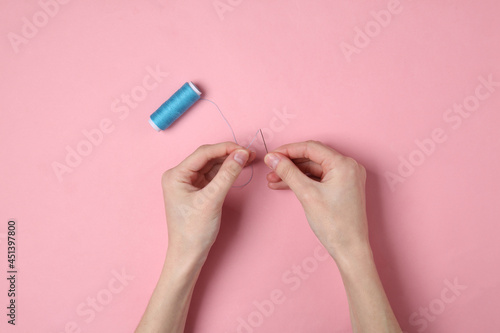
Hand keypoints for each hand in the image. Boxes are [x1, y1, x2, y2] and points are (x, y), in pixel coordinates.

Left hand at [161, 142, 254, 261]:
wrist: (189, 255)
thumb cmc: (194, 231)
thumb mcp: (212, 200)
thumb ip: (227, 175)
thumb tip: (241, 154)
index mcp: (175, 175)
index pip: (203, 153)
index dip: (225, 148)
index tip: (244, 150)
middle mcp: (179, 176)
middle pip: (207, 157)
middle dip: (228, 154)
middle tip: (249, 154)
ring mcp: (187, 183)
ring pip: (211, 165)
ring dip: (229, 161)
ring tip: (248, 159)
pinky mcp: (196, 190)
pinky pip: (212, 175)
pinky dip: (225, 171)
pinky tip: (237, 168)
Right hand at [264, 140, 368, 261]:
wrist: (350, 249)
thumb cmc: (335, 225)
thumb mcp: (307, 194)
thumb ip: (288, 172)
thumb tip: (273, 158)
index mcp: (344, 164)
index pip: (311, 148)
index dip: (288, 150)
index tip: (271, 156)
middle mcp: (348, 167)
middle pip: (312, 157)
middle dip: (289, 163)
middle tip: (270, 168)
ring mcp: (346, 177)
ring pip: (314, 168)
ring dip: (294, 173)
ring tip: (273, 179)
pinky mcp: (342, 187)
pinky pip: (319, 178)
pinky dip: (303, 181)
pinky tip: (286, 184)